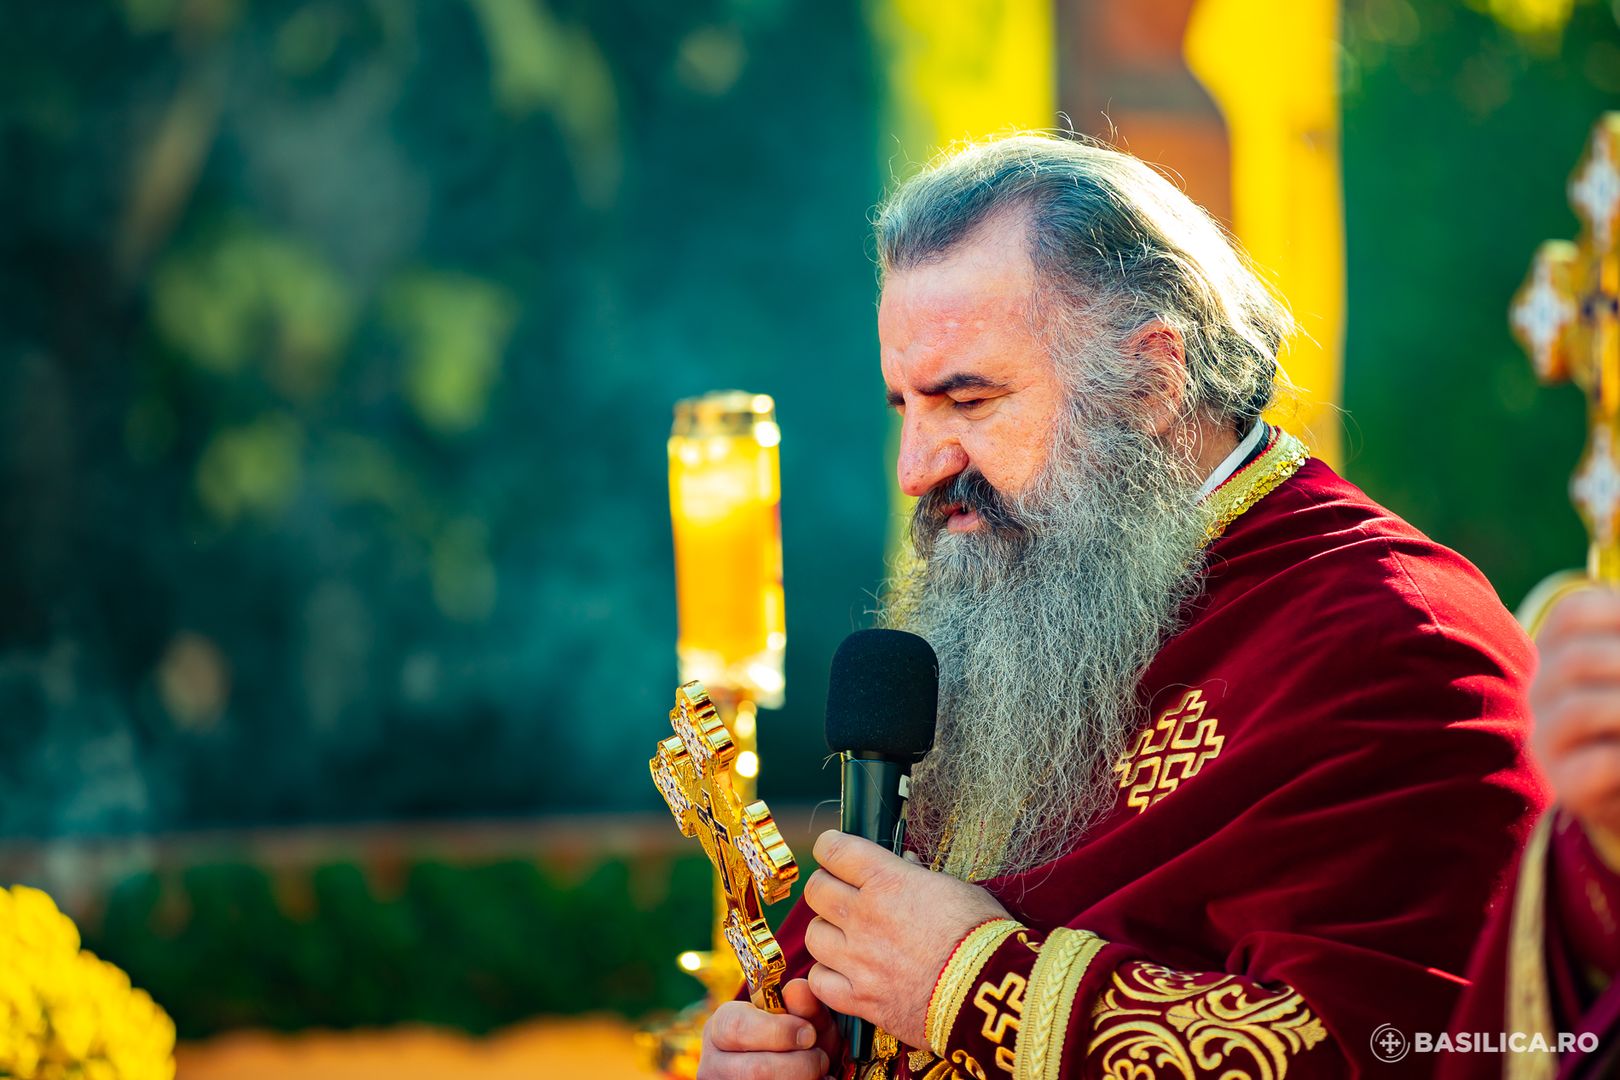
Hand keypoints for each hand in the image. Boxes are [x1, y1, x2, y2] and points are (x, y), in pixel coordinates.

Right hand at [697, 978, 838, 1079]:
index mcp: (720, 1029)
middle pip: (753, 1070)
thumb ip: (804, 1004)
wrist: (792, 1072)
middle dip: (799, 1065)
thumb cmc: (794, 1043)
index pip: (736, 1026)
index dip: (778, 1031)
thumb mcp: (802, 1020)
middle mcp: (712, 1065)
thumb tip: (799, 990)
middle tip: (820, 1060)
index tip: (809, 1034)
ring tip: (820, 1074)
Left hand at [802, 830, 1011, 1049]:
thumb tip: (906, 866)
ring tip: (845, 936)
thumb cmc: (982, 936)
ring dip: (827, 932)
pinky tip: (845, 973)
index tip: (833, 852)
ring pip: (813, 935)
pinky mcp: (860, 999)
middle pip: (816, 890)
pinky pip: (820, 982)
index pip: (834, 850)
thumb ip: (921, 877)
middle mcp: (864, 915)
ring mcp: (858, 959)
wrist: (991, 993)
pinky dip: (827, 976)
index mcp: (888, 880)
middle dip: (825, 887)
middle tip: (840, 893)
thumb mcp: (958, 889)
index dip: (830, 848)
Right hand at [1532, 588, 1619, 840]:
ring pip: (1580, 708)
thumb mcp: (1618, 670)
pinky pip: (1600, 763)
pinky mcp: (1566, 783)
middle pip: (1575, 659)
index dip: (1616, 611)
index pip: (1573, 613)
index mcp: (1557, 654)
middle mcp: (1541, 692)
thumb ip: (1615, 644)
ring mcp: (1546, 739)